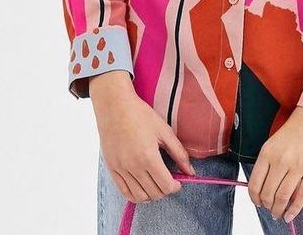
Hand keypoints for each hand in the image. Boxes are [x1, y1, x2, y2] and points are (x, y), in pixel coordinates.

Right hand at [90, 73, 196, 204]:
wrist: (114, 106)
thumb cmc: (140, 114)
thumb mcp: (164, 130)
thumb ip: (179, 153)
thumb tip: (191, 171)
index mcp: (148, 156)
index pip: (166, 186)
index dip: (175, 187)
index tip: (178, 181)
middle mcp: (133, 166)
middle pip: (154, 193)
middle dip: (165, 190)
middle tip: (168, 180)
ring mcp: (121, 169)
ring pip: (139, 197)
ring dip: (151, 195)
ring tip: (155, 183)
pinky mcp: (112, 168)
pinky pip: (124, 192)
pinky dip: (135, 195)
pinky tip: (142, 186)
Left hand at [247, 106, 302, 222]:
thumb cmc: (297, 125)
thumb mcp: (275, 140)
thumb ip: (269, 160)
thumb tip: (265, 184)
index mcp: (268, 151)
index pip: (254, 183)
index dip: (254, 197)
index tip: (257, 202)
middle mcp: (280, 160)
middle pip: (268, 194)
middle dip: (267, 206)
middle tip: (269, 209)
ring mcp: (298, 167)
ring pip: (283, 197)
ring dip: (278, 210)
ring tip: (278, 214)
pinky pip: (302, 196)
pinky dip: (294, 210)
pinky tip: (289, 216)